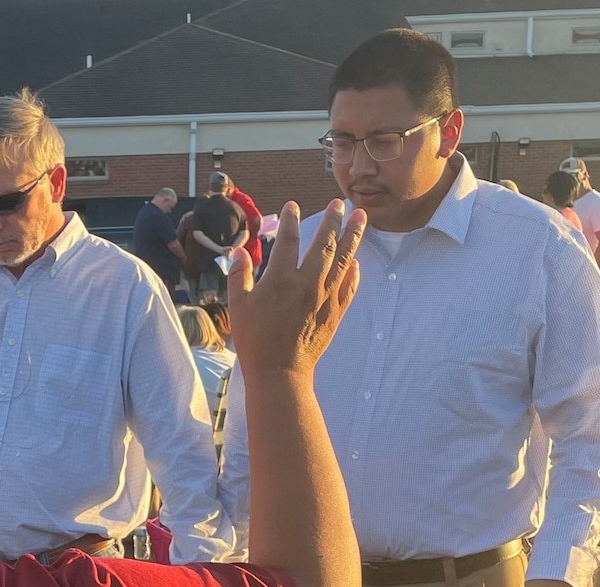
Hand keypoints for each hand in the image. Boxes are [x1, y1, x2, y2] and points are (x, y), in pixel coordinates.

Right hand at [229, 199, 365, 375]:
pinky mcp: (335, 313)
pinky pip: (348, 287)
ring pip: (343, 260)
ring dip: (353, 236)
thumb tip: (239, 252)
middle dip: (333, 220)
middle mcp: (307, 283)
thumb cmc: (254, 339)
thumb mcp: (238, 306)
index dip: (290, 220)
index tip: (293, 206)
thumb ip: (239, 276)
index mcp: (281, 279)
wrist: (279, 371)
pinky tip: (355, 262)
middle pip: (324, 244)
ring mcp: (324, 298)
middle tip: (340, 203)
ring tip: (361, 217)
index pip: (288, 240)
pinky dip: (353, 272)